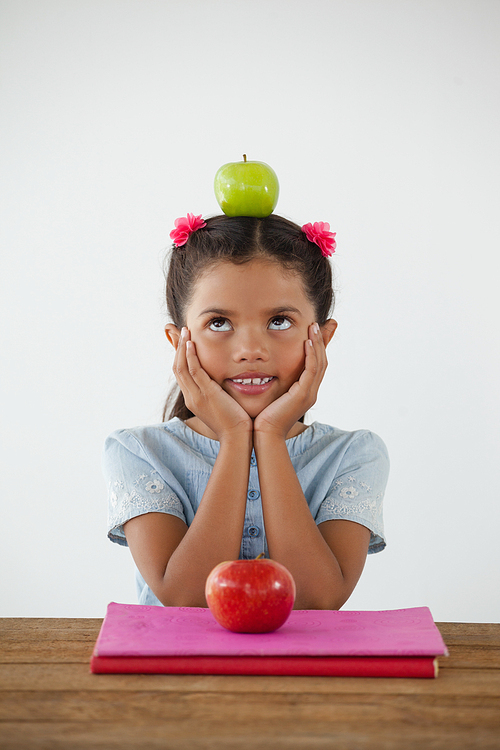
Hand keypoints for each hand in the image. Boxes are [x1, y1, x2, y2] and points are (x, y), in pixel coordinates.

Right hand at [173, 328, 252, 441]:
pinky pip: (194, 371)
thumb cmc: (235, 424)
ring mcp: (196, 396)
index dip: (180, 357)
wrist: (238, 438)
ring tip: (185, 331)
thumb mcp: (222, 406)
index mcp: (193, 400)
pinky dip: (191, 356)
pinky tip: (192, 343)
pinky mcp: (207, 394)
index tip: (183, 342)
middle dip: (177, 348)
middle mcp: (190, 397)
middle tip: (180, 331)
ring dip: (182, 347)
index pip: (181, 374)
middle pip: (177, 368)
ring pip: (181, 367)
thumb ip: (218, 394)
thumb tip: (221, 385)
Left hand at [253, 323, 327, 438]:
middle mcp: (310, 392)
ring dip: (317, 343)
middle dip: (322, 341)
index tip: (313, 330)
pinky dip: (311, 355)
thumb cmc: (262, 418)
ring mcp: (309, 394)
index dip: (317, 347)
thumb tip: (262, 371)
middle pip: (322, 361)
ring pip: (319, 363)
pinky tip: (307, 342)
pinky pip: (311, 370)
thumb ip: (271, 382)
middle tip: (319, 323)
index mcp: (305, 392)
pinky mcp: (303, 394)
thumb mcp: (270, 395)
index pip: (316, 365)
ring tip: (314, 326)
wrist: (264, 435)